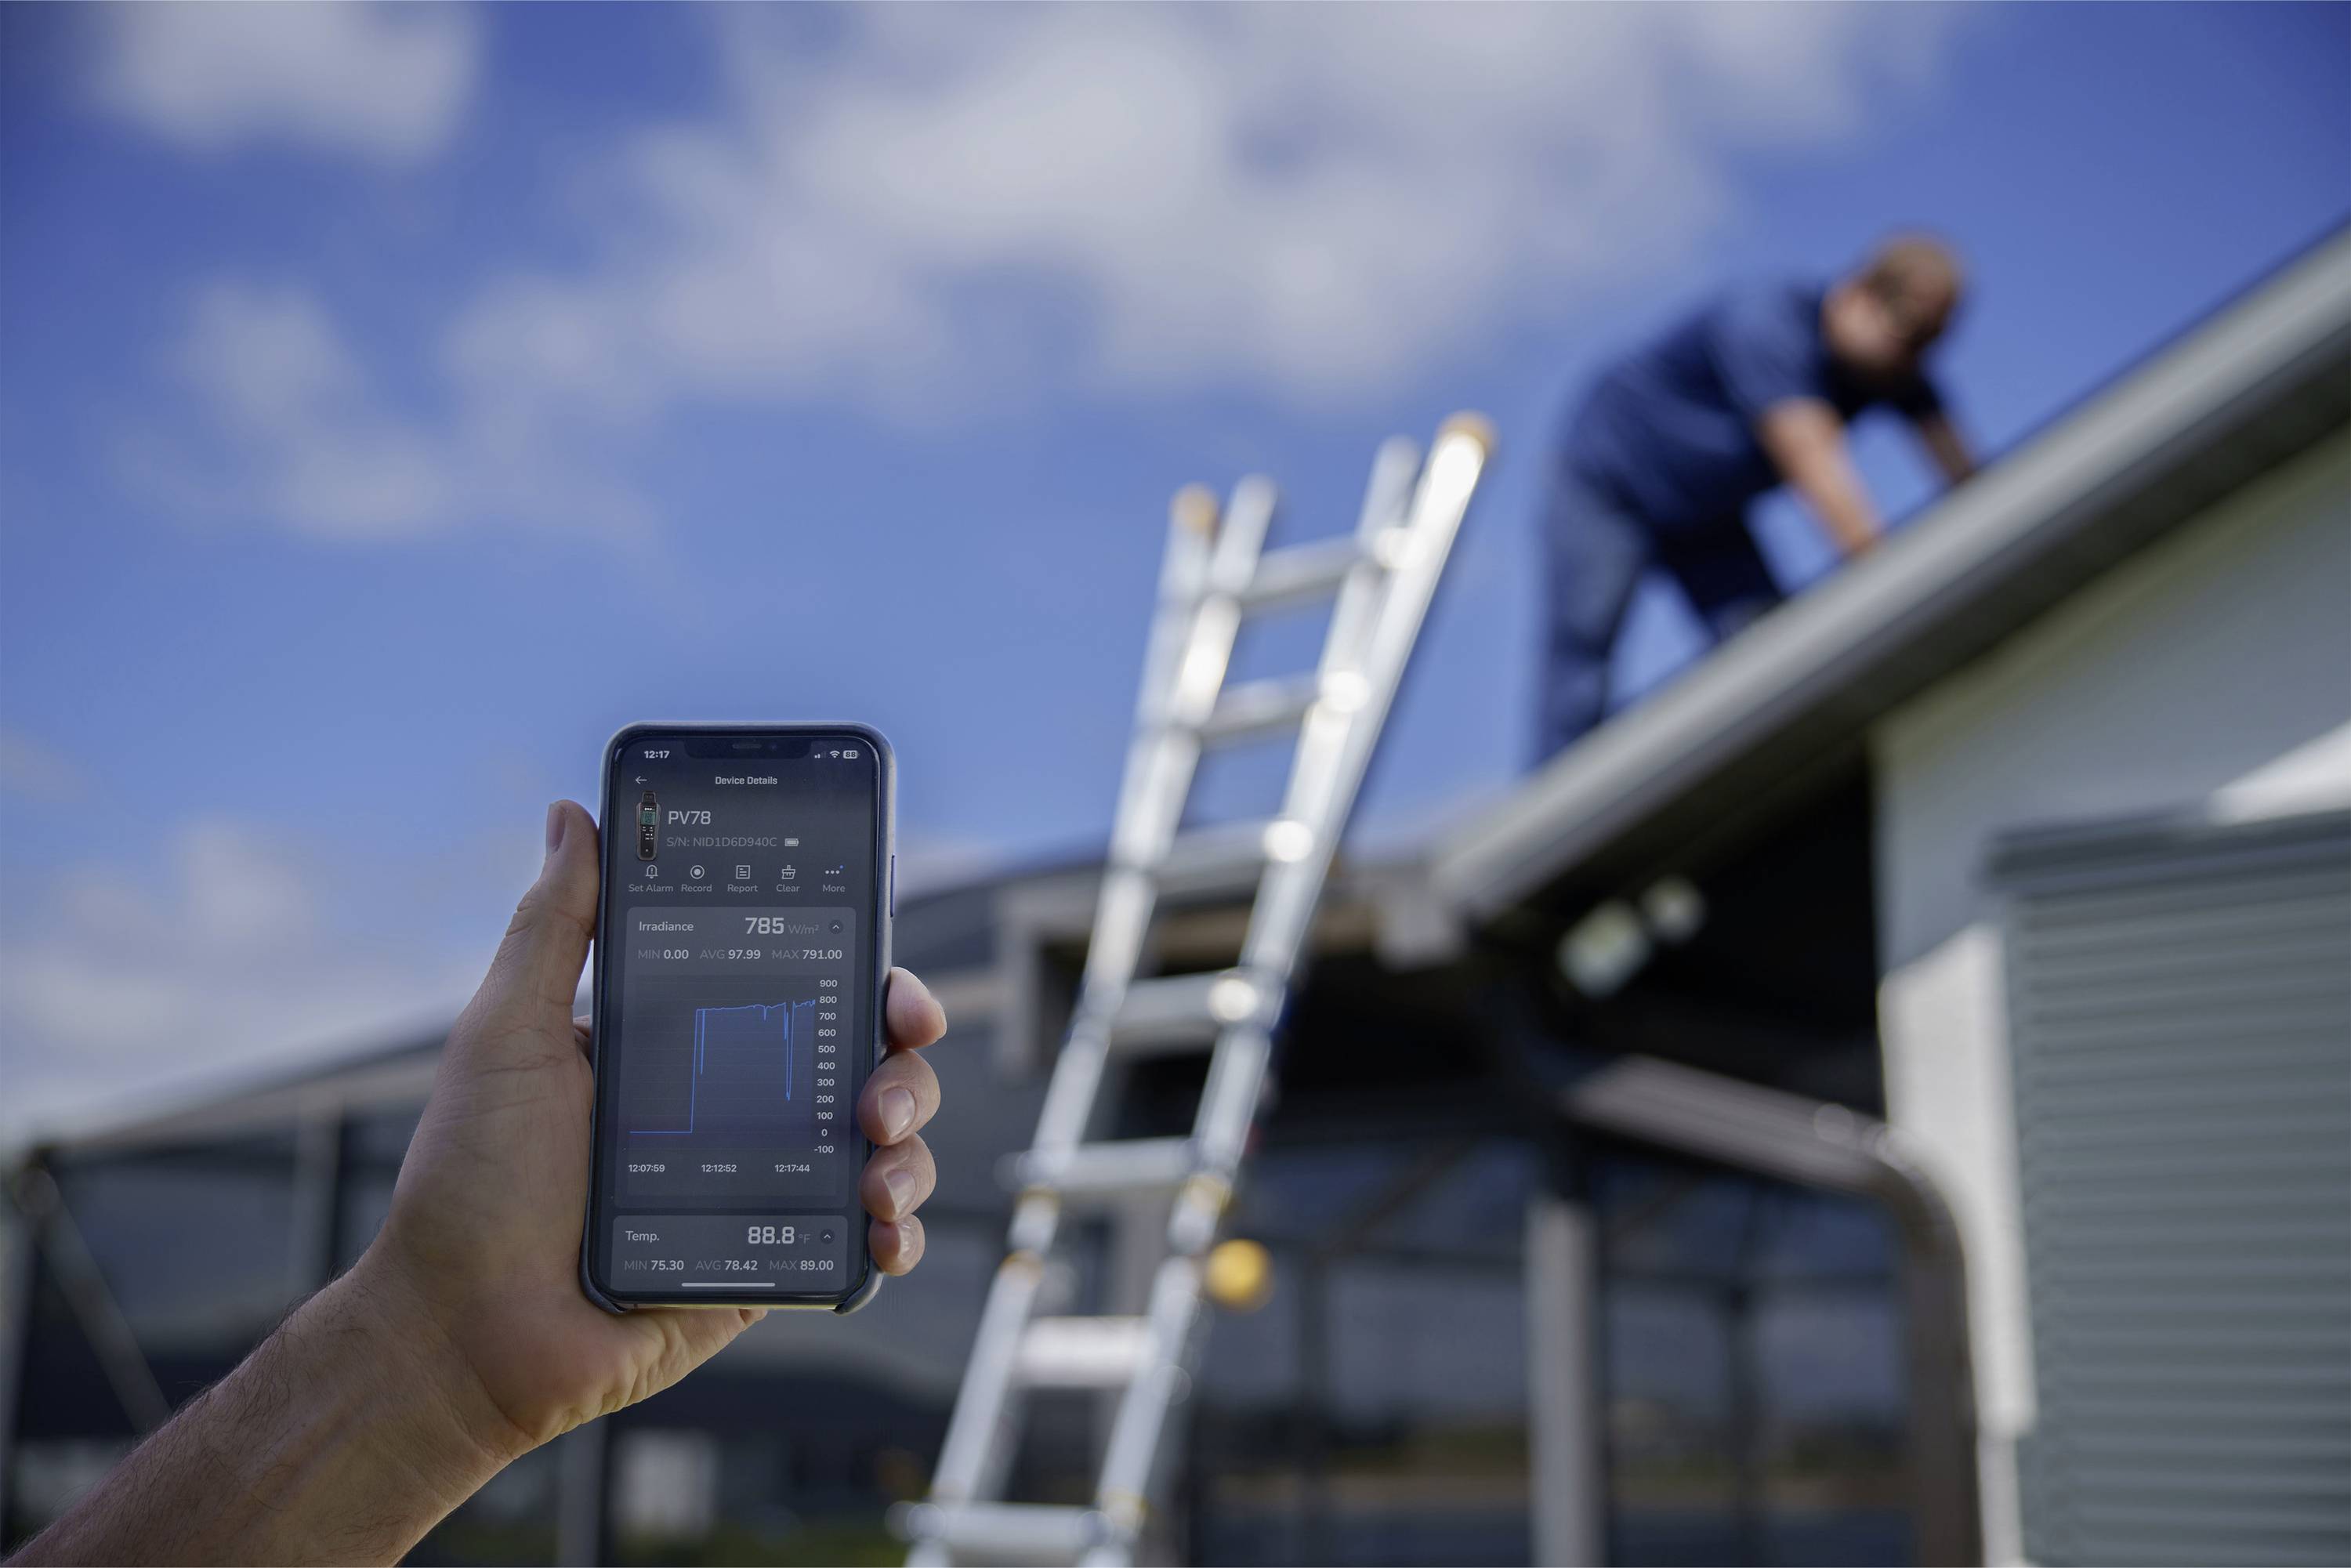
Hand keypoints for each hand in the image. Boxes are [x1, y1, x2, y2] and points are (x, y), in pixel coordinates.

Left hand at [354, 800, 946, 1457]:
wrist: (463, 1335)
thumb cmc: (470, 1184)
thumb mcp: (507, 1035)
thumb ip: (552, 926)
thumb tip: (570, 815)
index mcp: (687, 1047)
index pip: (802, 990)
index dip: (864, 979)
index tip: (892, 984)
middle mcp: (738, 1110)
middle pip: (866, 1062)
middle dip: (905, 1063)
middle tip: (881, 1089)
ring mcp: (762, 1188)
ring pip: (887, 1147)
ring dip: (911, 1147)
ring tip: (879, 1164)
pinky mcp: (771, 1265)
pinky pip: (864, 1241)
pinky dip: (896, 1231)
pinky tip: (882, 1230)